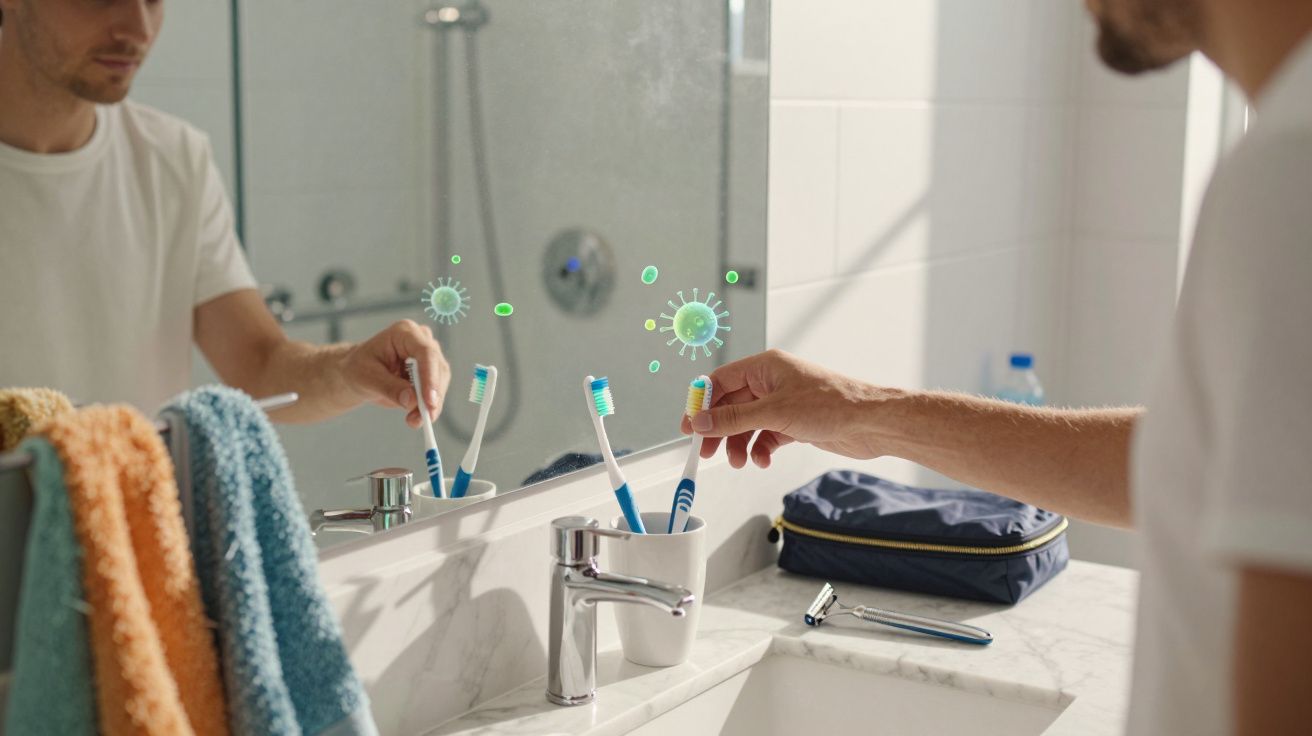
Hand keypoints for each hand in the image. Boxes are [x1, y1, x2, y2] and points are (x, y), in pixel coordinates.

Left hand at [339, 319, 450, 427]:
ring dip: (430, 405)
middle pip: (437, 368)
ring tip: (413, 420)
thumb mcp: (367, 378)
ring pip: (440, 382)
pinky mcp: (431, 373)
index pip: (426, 352)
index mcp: (405, 333)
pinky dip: (427, 407)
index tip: (429, 402)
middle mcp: (422, 340)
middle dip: (432, 396)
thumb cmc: (359, 368)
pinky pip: (436, 392)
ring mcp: (429, 357)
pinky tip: (415, 417)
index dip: (430, 377)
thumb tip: (412, 401)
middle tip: (421, 419)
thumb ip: (389, 387)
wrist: (359, 373)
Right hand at [679, 349, 892, 467]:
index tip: (689, 426)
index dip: (702, 403)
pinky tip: (762, 459)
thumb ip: (733, 419)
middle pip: (731, 405)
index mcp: (765, 367)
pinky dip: (760, 449)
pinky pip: (765, 435)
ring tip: (739, 461)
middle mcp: (772, 382)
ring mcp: (783, 403)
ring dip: (739, 443)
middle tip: (707, 451)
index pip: (721, 381)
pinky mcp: (794, 423)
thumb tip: (700, 421)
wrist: (871, 423)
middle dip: (719, 429)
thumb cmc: (831, 405)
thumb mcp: (773, 413)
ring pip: (747, 424)